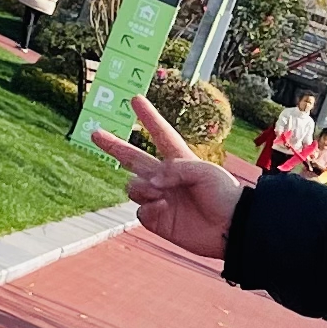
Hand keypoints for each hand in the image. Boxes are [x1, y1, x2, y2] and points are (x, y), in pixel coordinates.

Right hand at [100, 95, 245, 263]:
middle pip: (133, 158)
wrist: (232, 228)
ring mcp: (160, 198)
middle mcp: (166, 178)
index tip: (135, 99)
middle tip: (95, 132)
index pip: (161, 134)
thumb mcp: (204, 171)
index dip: (148, 117)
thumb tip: (150, 182)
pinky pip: (140, 209)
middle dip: (114, 145)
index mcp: (180, 160)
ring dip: (141, 186)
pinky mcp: (157, 219)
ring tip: (158, 191)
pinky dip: (148, 206)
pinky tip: (163, 206)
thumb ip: (174, 169)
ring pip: (133, 186)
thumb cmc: (224, 195)